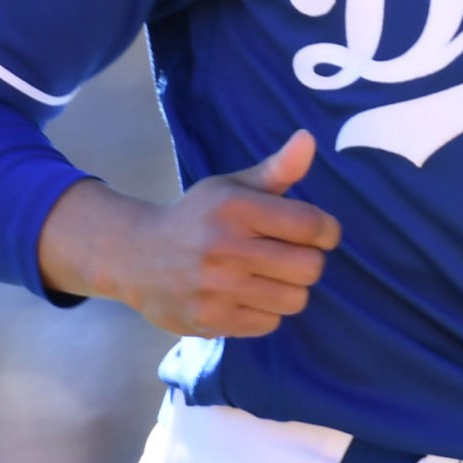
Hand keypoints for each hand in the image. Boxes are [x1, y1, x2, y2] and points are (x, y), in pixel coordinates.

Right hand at [37, 130, 342, 337]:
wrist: (135, 255)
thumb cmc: (196, 217)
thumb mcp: (232, 187)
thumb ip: (277, 169)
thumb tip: (309, 139)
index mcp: (236, 208)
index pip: (312, 226)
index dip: (327, 231)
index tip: (318, 233)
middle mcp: (226, 247)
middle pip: (310, 267)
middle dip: (308, 262)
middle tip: (289, 257)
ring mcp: (216, 287)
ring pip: (295, 300)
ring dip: (289, 290)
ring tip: (267, 277)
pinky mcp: (210, 320)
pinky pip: (269, 324)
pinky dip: (265, 312)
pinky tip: (245, 296)